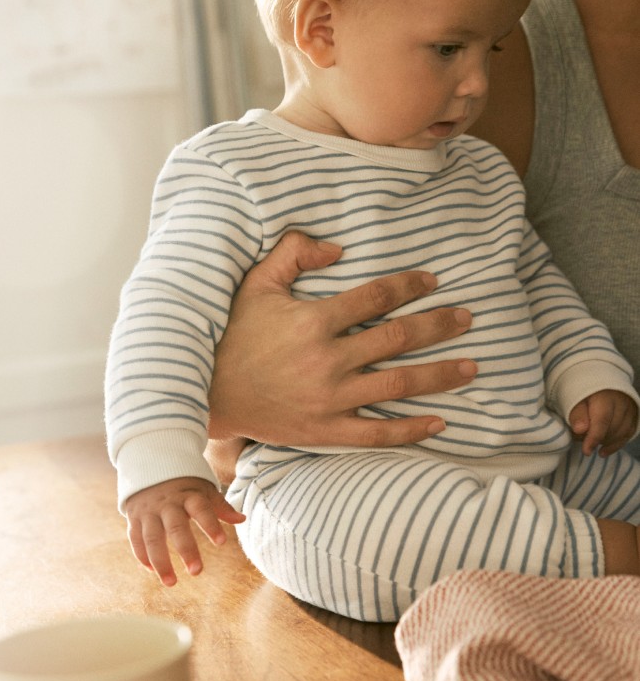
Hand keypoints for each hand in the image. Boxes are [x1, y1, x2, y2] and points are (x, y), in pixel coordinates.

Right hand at [124, 477, 245, 586]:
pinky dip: (142, 555)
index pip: (201, 509)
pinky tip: (151, 571)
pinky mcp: (134, 517)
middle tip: (197, 572)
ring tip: (171, 582)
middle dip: (186, 549)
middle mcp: (167, 503)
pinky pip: (135, 538)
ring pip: (152, 537)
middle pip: (176, 527)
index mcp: (187, 495)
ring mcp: (148, 510)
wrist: (149, 467)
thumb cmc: (183, 484)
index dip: (210, 524)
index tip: (222, 542)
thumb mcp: (203, 490)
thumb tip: (242, 519)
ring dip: (160, 561)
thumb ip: (220, 506)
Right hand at [207, 231, 477, 447]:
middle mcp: (326, 359)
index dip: (409, 285)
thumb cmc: (234, 334)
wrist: (208, 392)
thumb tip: (338, 247)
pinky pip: (377, 432)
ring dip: (440, 375)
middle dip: (439, 325)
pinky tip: (441, 422)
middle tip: (468, 317)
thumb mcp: (255, 283)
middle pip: (398, 337)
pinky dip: (411, 429)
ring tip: (472, 366)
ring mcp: (328, 398)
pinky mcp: (325, 430)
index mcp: (312, 320)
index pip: (375, 296)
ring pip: (397, 383)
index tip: (431, 280)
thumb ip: (292, 252)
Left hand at [569, 390, 638, 456]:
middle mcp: (622, 402)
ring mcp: (630, 409)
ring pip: (622, 433)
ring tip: (590, 443)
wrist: (596, 384)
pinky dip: (615, 445)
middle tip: (580, 440)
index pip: (602, 420)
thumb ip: (576, 415)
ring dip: (605, 442)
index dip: (594, 437)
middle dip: (597, 439)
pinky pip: (627, 434)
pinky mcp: (634, 415)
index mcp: (604, 396)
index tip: (586, 451)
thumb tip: (580, 430)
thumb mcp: (572, 399)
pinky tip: (603, 451)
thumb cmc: (581, 392)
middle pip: (613, 428)